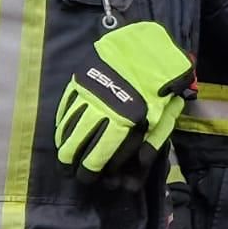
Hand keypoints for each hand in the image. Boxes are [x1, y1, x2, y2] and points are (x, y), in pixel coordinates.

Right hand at [56, 22, 193, 179]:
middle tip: (75, 174)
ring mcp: (86, 96)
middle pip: (78, 146)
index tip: (92, 180)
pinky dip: (61, 126)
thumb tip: (140, 167)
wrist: (147, 47)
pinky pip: (63, 110)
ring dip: (64, 147)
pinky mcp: (77, 83)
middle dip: (75, 165)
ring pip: (67, 129)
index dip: (93, 172)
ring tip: (65, 159)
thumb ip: (153, 143)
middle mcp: (100, 110)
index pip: (100, 155)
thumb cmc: (160, 86)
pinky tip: (63, 135)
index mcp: (124, 120)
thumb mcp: (166, 116)